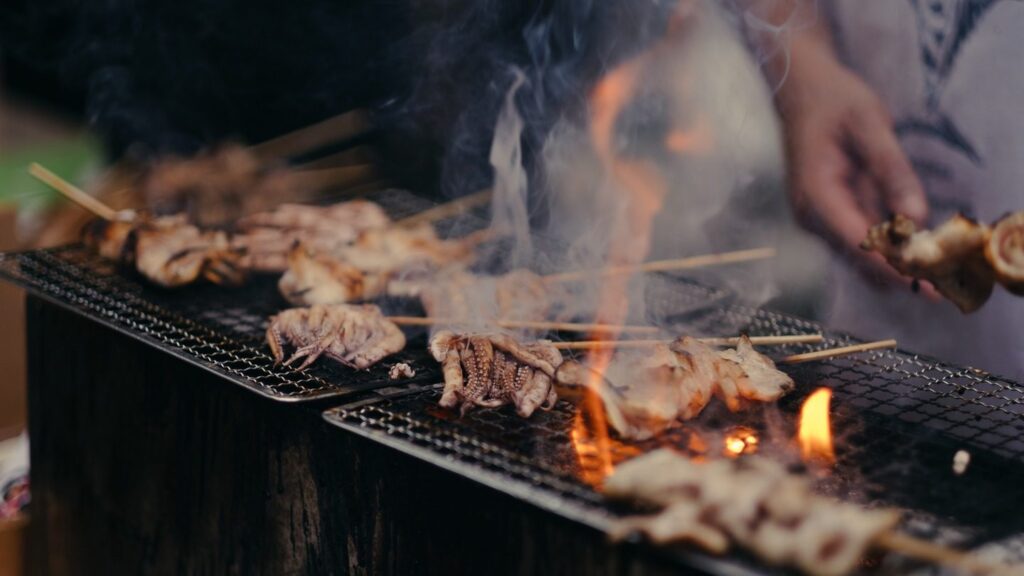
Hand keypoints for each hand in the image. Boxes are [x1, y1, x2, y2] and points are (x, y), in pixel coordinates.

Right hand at [776, 40, 935, 293]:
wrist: (801, 90)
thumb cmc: (834, 100)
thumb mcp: (870, 124)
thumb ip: (892, 170)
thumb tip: (915, 216)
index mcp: (815, 193)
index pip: (855, 241)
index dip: (891, 264)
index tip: (925, 280)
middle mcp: (811, 214)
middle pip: (857, 257)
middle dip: (898, 272)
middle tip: (942, 286)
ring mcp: (817, 217)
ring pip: (859, 254)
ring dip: (896, 263)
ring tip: (938, 273)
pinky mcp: (828, 214)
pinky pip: (860, 238)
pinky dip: (889, 247)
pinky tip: (919, 249)